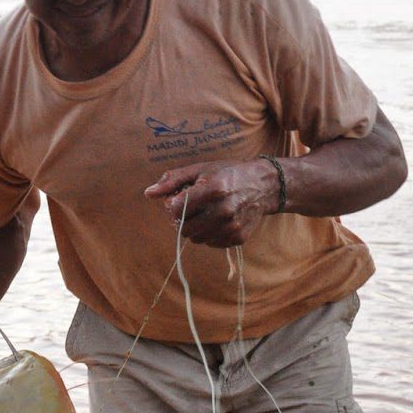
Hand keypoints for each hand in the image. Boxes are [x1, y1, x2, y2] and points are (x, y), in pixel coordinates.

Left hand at [144, 160, 279, 247]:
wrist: (264, 186)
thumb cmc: (228, 174)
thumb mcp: (200, 169)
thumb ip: (172, 180)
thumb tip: (148, 193)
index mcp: (213, 189)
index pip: (176, 208)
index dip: (172, 206)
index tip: (178, 200)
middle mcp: (223, 210)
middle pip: (184, 228)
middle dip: (182, 220)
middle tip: (191, 208)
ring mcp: (232, 226)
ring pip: (196, 239)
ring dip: (195, 228)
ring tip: (205, 213)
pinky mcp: (238, 238)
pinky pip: (210, 243)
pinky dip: (209, 234)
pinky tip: (217, 221)